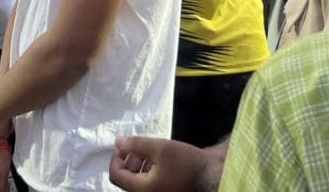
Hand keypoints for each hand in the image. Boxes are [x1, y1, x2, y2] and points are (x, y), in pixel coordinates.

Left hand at [109, 136, 225, 191]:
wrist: (212, 179)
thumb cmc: (187, 164)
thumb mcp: (161, 148)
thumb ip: (137, 144)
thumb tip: (118, 142)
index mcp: (142, 189)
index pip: (116, 175)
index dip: (116, 157)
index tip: (124, 144)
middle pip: (126, 178)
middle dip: (130, 159)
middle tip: (141, 146)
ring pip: (138, 181)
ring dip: (139, 164)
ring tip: (153, 152)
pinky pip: (149, 184)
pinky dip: (149, 171)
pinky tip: (160, 161)